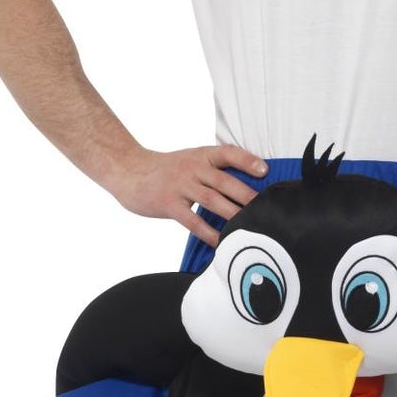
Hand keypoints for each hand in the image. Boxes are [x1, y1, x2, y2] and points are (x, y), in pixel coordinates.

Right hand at [105, 142, 269, 248]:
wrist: (129, 171)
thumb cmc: (167, 169)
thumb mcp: (190, 160)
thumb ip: (214, 170)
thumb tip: (245, 189)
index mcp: (201, 155)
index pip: (228, 153)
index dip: (247, 161)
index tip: (265, 171)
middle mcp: (193, 168)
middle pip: (225, 181)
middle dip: (247, 196)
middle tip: (266, 209)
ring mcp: (181, 186)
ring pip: (212, 201)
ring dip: (233, 215)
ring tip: (251, 227)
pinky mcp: (169, 204)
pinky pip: (193, 221)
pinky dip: (209, 233)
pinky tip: (221, 243)